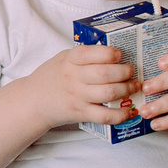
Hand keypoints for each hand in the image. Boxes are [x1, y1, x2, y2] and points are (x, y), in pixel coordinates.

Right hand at [19, 45, 140, 127]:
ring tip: (134, 85)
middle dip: (125, 72)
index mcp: (69, 60)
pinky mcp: (81, 113)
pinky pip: (105, 116)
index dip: (110, 53)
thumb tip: (114, 52)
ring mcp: (77, 97)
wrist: (33, 101)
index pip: (92, 53)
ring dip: (127, 89)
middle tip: (131, 71)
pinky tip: (128, 110)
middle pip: (105, 74)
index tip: (120, 54)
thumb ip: (84, 55)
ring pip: (108, 93)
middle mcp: (73, 78)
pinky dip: (120, 115)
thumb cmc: (52, 76)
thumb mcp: (63, 58)